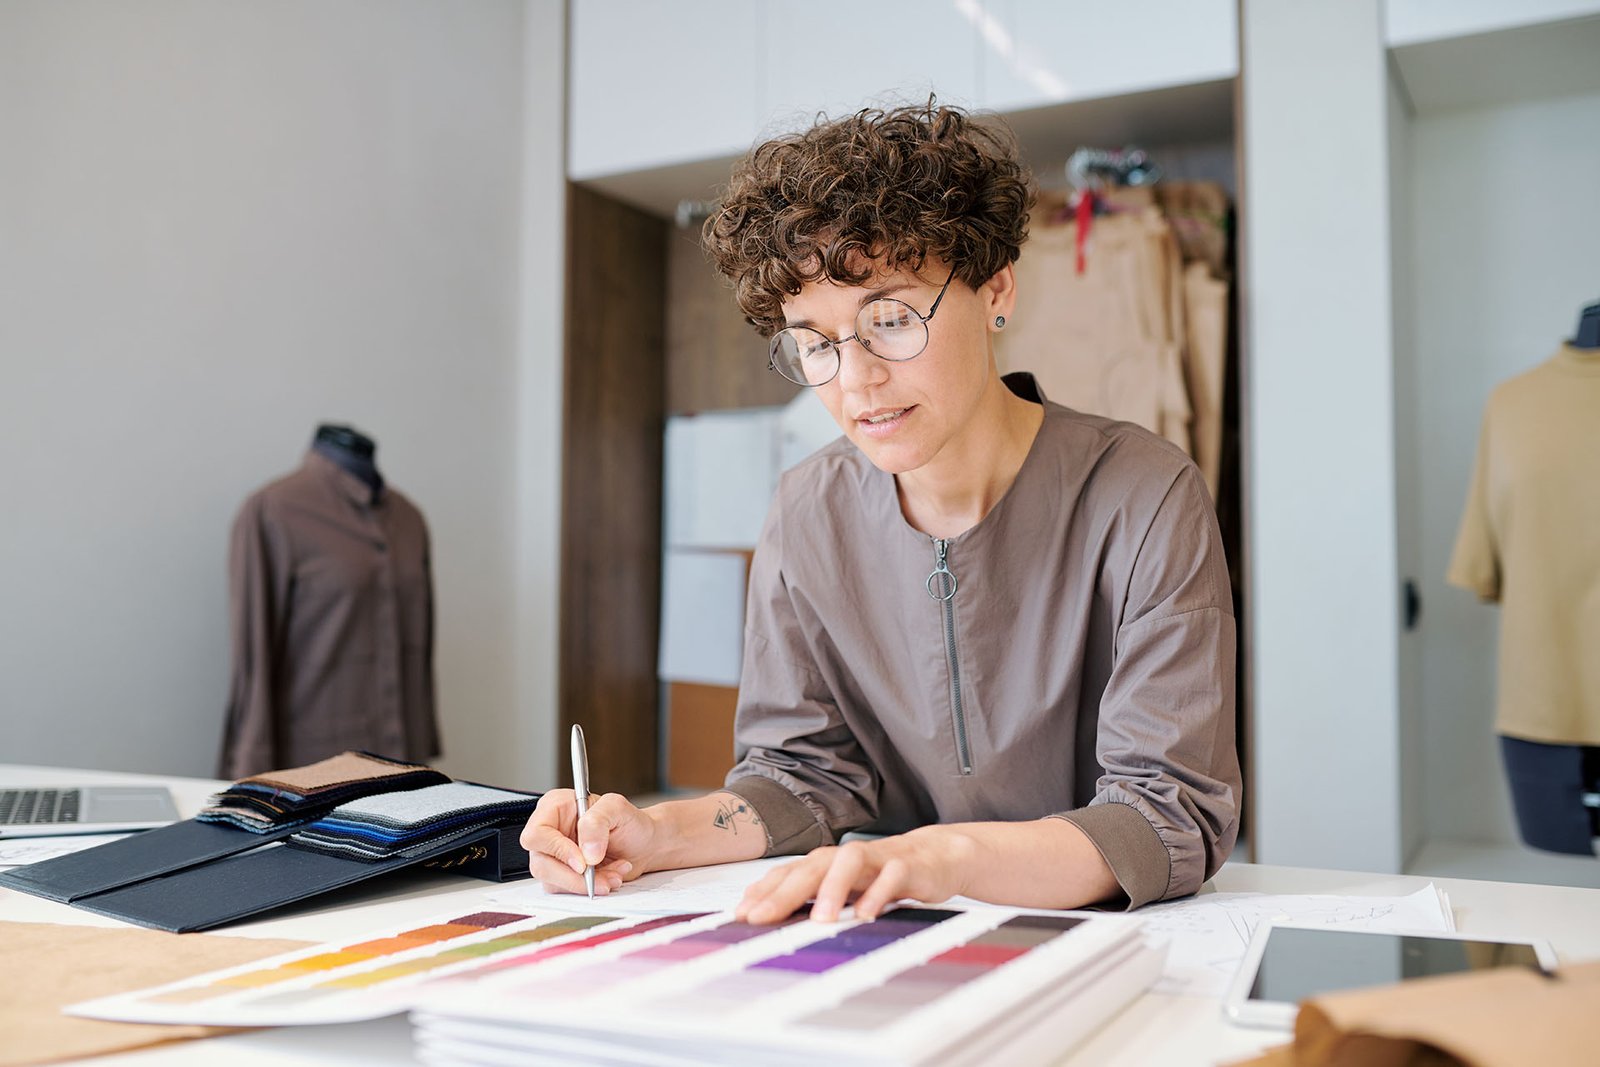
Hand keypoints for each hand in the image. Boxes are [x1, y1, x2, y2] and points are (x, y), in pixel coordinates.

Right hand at [519, 789, 657, 894]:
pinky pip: (567, 890)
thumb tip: (586, 853)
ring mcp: (554, 855)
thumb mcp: (617, 808)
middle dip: (573, 877)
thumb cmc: (629, 822)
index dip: (557, 850)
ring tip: (613, 874)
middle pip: (541, 863)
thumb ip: (597, 823)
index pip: (537, 833)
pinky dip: (591, 888)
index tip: (583, 862)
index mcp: (555, 807)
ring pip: (552, 881)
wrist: (643, 844)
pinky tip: (610, 877)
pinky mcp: (563, 874)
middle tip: (599, 879)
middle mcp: (550, 832)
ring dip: (586, 884)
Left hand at [734, 827, 975, 923]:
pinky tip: (867, 914)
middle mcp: (845, 856)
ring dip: (832, 889)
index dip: (763, 892)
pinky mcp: (906, 866)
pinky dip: (879, 893)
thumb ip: (814, 902)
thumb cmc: (881, 876)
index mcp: (826, 862)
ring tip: (819, 920)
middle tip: (762, 918)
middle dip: (783, 893)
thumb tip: (773, 925)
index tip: (740, 915)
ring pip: (848, 863)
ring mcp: (876, 858)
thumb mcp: (844, 890)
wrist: (936, 855)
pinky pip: (891, 877)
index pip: (788, 873)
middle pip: (810, 868)